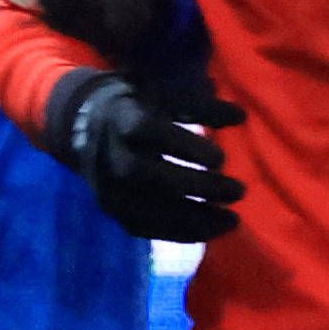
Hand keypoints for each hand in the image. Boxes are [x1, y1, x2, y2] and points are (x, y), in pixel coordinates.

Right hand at [39, 71, 242, 240]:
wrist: (87, 125)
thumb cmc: (142, 107)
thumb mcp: (167, 96)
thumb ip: (202, 106)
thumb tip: (241, 115)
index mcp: (121, 117)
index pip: (145, 130)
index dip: (183, 145)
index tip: (220, 158)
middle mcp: (107, 153)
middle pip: (144, 174)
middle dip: (194, 186)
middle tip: (238, 191)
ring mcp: (106, 185)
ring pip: (141, 208)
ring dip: (191, 219)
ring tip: (232, 221)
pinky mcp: (110, 208)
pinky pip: (142, 228)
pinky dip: (178, 233)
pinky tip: (212, 230)